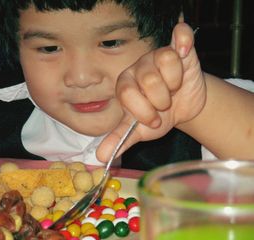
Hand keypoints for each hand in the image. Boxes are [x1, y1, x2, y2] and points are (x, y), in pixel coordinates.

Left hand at [97, 23, 205, 161]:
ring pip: (165, 62)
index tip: (153, 120)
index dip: (143, 111)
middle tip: (164, 105)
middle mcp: (138, 68)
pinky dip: (183, 40)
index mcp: (124, 86)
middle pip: (148, 80)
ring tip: (174, 90)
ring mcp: (158, 57)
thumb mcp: (139, 130)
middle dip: (160, 100)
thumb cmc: (158, 116)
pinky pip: (180, 37)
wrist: (183, 108)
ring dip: (175, 84)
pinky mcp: (180, 50)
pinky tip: (183, 49)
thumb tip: (101, 157)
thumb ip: (121, 139)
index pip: (127, 94)